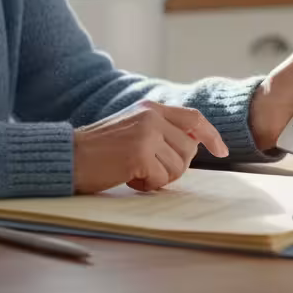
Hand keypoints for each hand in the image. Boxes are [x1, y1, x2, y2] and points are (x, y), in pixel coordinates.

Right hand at [73, 99, 229, 193]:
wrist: (70, 156)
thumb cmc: (99, 149)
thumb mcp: (133, 128)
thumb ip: (161, 129)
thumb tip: (195, 143)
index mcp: (151, 108)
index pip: (194, 118)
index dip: (211, 135)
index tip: (222, 151)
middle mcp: (151, 116)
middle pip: (189, 149)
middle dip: (175, 167)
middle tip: (149, 170)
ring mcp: (146, 134)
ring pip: (178, 167)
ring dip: (159, 177)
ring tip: (135, 172)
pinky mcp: (139, 153)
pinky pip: (161, 179)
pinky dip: (147, 185)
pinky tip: (128, 178)